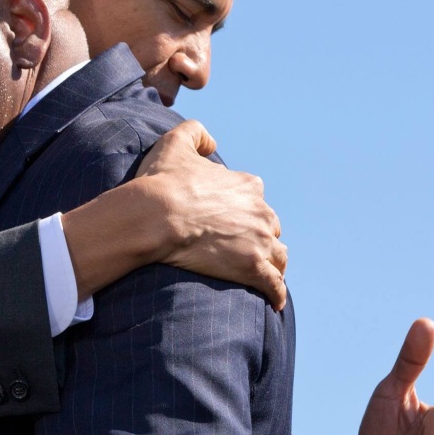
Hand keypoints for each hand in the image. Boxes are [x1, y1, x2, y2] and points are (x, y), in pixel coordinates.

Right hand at [135, 120, 287, 309]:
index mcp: (247, 186)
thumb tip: (212, 143)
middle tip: (240, 248)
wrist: (155, 216)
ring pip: (278, 256)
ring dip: (272, 263)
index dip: (242, 209)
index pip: (255, 199)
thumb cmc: (161, 182)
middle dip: (259, 236)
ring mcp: (259, 241)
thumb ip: (196, 133)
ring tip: (260, 274)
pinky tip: (273, 301)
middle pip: (269, 227)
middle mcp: (261, 212)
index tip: (227, 219)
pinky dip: (276, 293)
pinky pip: (274, 285)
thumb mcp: (175, 142)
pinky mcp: (252, 268)